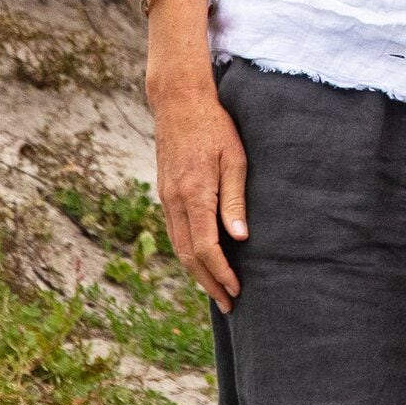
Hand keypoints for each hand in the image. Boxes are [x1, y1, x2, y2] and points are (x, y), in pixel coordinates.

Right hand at [150, 73, 248, 310]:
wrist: (179, 101)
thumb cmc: (215, 126)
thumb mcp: (235, 159)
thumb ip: (235, 200)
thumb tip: (240, 239)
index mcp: (194, 194)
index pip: (205, 248)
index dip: (220, 274)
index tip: (236, 290)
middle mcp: (175, 201)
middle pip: (188, 256)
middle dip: (208, 283)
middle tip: (228, 303)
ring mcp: (166, 198)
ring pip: (177, 246)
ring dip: (196, 272)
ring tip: (216, 289)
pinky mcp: (165, 192)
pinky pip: (174, 231)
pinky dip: (187, 252)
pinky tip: (201, 259)